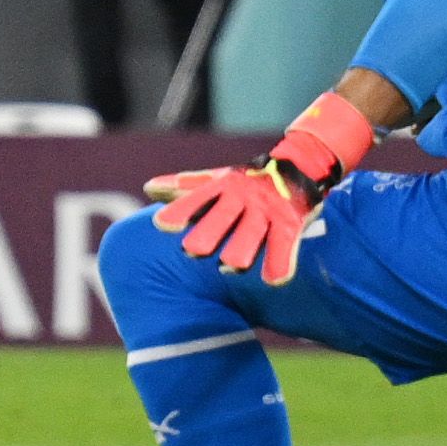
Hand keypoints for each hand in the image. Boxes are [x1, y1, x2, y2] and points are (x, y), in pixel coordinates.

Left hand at [145, 92, 373, 283]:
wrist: (298, 165)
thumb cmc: (246, 180)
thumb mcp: (215, 180)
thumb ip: (183, 186)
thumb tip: (148, 187)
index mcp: (222, 187)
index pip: (197, 198)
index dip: (181, 211)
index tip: (162, 224)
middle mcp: (243, 198)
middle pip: (223, 216)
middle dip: (209, 232)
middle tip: (192, 250)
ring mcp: (267, 210)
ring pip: (253, 232)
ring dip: (242, 249)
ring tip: (230, 267)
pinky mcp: (290, 223)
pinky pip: (284, 244)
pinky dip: (280, 262)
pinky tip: (273, 281)